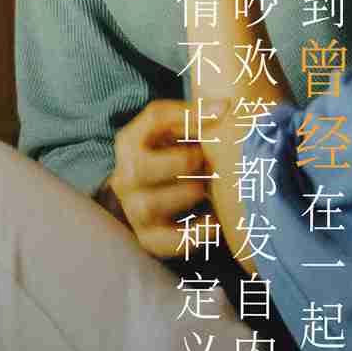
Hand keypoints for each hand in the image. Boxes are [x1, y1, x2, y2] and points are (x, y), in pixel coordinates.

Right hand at [107, 100, 216, 258]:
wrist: (163, 192)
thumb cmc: (177, 152)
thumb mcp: (179, 130)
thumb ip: (198, 116)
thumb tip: (226, 108)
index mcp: (131, 140)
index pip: (154, 118)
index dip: (189, 114)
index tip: (224, 111)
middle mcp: (125, 174)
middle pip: (141, 167)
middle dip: (181, 162)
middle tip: (204, 161)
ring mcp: (133, 208)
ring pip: (148, 206)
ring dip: (185, 195)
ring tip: (207, 189)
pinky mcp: (147, 236)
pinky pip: (163, 242)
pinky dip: (192, 236)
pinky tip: (214, 223)